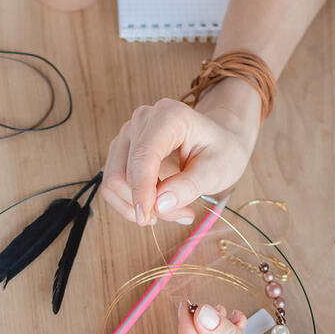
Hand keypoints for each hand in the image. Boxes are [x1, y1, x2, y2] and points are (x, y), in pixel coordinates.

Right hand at [100, 85, 259, 226]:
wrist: (218, 141)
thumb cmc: (220, 151)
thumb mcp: (217, 170)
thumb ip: (190, 186)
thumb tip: (159, 204)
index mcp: (168, 116)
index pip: (143, 155)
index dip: (140, 189)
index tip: (146, 217)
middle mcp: (141, 120)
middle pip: (123, 173)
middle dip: (146, 203)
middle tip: (182, 215)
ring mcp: (127, 134)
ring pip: (114, 182)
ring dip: (138, 206)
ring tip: (173, 210)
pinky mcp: (121, 151)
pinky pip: (114, 185)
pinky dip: (132, 203)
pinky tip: (158, 205)